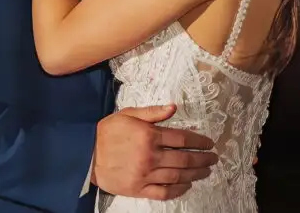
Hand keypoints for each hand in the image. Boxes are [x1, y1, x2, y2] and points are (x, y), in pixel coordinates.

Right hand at [91, 104, 216, 200]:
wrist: (85, 155)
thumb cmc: (106, 133)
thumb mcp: (126, 115)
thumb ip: (152, 112)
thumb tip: (174, 108)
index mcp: (148, 136)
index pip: (182, 139)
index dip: (199, 141)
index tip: (209, 143)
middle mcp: (150, 156)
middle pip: (185, 158)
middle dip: (203, 159)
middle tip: (214, 158)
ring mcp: (146, 174)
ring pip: (179, 176)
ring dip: (196, 174)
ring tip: (206, 171)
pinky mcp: (139, 188)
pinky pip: (165, 192)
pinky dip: (179, 190)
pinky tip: (187, 185)